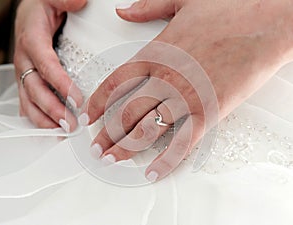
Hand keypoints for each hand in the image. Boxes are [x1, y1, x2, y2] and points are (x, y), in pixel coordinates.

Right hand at [14, 0, 85, 130]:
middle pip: (35, 88)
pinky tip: (50, 128)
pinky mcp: (27, 80)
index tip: (77, 99)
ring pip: (29, 99)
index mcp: (32, 39)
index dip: (60, 83)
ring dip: (44, 118)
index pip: (45, 64)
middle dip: (52, 109)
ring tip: (60, 132)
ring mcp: (24, 72)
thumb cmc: (43, 9)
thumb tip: (80, 1)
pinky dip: (37, 117)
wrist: (31, 15)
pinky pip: (28, 101)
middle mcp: (25, 59)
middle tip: (70, 124)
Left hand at [82, 0, 292, 180]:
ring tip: (111, 160)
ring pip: (147, 130)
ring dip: (126, 148)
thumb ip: (147, 8)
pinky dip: (166, 161)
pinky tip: (152, 172)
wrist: (265, 24)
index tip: (87, 116)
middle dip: (107, 133)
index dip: (98, 102)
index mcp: (155, 54)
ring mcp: (186, 98)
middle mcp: (165, 79)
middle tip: (95, 148)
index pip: (115, 83)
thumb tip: (122, 11)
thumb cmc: (226, 11)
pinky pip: (182, 143)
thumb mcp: (181, 2)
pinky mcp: (209, 113)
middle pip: (126, 112)